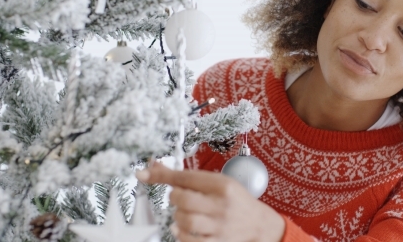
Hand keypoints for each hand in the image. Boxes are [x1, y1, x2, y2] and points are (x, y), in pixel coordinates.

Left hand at [136, 162, 284, 241]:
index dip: (162, 175)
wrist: (259, 225)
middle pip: (183, 199)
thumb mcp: (219, 182)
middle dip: (174, 198)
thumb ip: (191, 178)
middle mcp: (221, 204)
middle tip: (179, 197)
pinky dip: (181, 234)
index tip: (144, 174)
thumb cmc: (236, 200)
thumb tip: (157, 168)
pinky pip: (190, 240)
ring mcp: (220, 225)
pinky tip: (182, 229)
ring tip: (185, 213)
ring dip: (178, 216)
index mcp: (222, 185)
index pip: (186, 177)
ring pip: (185, 220)